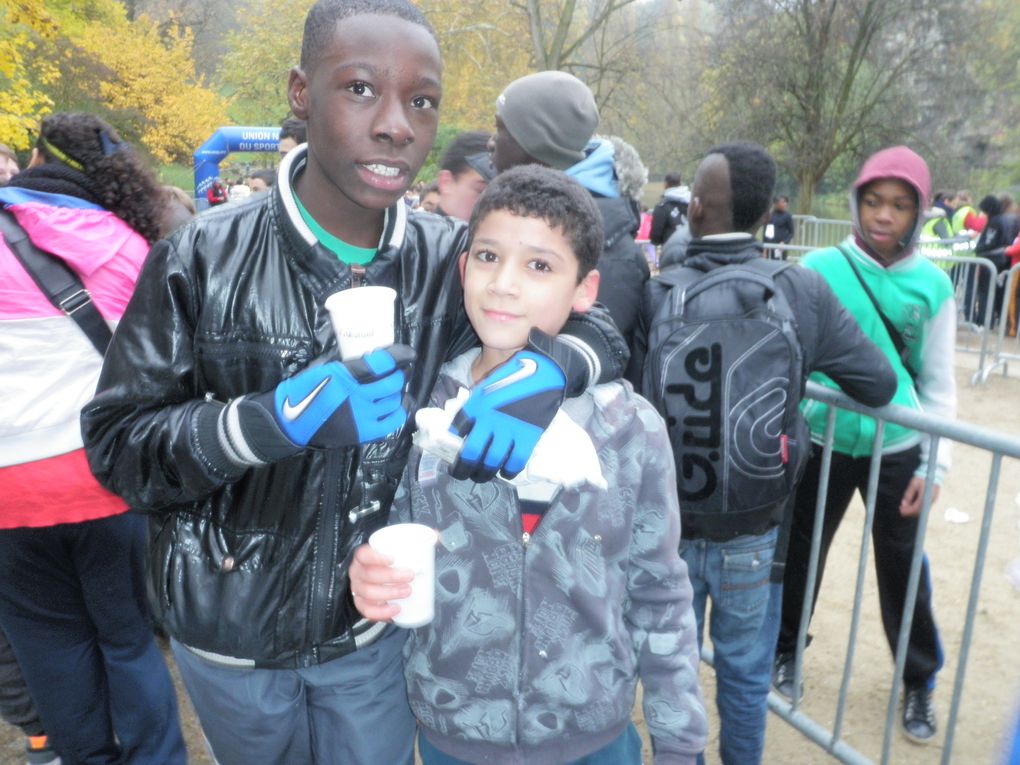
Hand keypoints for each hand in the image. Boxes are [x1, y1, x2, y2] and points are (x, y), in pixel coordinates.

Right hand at [223, 345, 414, 464]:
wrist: (289, 423)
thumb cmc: (303, 391)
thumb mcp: (320, 368)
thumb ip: (343, 361)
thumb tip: (368, 352)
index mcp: (345, 375)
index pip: (381, 362)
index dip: (400, 355)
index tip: (409, 353)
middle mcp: (357, 396)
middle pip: (393, 382)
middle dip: (401, 374)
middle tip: (401, 371)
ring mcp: (362, 416)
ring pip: (394, 401)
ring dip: (399, 393)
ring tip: (395, 389)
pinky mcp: (363, 434)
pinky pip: (392, 422)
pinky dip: (398, 412)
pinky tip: (397, 406)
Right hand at [348, 543, 413, 621]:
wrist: (377, 579)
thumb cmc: (388, 563)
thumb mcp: (397, 550)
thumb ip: (417, 540)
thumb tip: (436, 536)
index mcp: (363, 557)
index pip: (363, 554)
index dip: (376, 556)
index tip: (394, 558)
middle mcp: (357, 573)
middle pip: (368, 575)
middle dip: (390, 576)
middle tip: (410, 576)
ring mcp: (357, 590)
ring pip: (368, 593)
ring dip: (389, 593)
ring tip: (408, 591)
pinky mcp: (360, 605)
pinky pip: (366, 611)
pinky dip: (381, 612)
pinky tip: (396, 609)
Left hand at [449, 345, 565, 481]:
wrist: (544, 372)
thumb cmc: (515, 375)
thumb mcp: (488, 386)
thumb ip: (477, 405)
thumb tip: (468, 425)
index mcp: (478, 404)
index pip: (457, 428)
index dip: (451, 442)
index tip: (451, 449)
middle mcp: (490, 420)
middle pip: (471, 452)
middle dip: (463, 468)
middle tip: (461, 473)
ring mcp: (509, 430)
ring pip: (492, 461)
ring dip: (483, 473)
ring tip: (480, 476)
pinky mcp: (528, 436)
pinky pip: (516, 461)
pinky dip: (509, 471)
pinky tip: (505, 472)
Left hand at [900, 476, 939, 516]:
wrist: (934, 474)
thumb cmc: (922, 478)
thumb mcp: (913, 484)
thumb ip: (908, 494)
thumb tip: (903, 504)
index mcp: (925, 496)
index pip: (916, 507)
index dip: (908, 511)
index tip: (901, 511)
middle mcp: (930, 500)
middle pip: (919, 511)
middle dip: (909, 512)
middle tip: (901, 510)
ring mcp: (932, 501)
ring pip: (922, 510)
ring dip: (913, 511)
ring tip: (904, 509)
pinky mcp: (933, 501)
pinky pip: (924, 507)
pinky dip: (917, 509)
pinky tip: (911, 507)